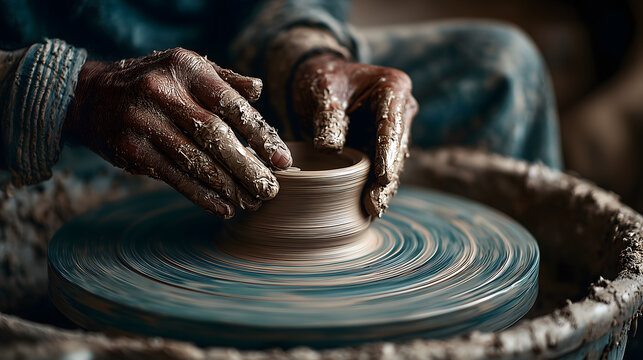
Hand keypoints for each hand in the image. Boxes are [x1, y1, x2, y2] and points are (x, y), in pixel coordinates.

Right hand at [64, 48, 291, 218]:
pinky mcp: (132, 151)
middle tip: (271, 191)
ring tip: (253, 203)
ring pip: (196, 162)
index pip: (231, 105)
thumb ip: (225, 80)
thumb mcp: (187, 68)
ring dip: (229, 188)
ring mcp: (144, 123)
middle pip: (215, 137)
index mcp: (185, 68)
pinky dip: (202, 197)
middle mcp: (163, 93)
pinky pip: (175, 178)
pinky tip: (225, 208)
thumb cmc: (154, 81)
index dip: (260, 134)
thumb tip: (259, 91)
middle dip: (248, 168)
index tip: (282, 160)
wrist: (91, 96)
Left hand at [292, 53, 417, 216]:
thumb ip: (328, 117)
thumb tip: (330, 149)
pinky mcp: (382, 147)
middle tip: (374, 204)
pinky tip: (368, 208)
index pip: (391, 123)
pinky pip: (381, 169)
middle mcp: (401, 110)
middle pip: (396, 149)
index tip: (382, 176)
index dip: (387, 151)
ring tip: (372, 210)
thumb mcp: (322, 90)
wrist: (321, 81)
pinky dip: (374, 187)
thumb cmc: (323, 79)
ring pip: (392, 164)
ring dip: (382, 189)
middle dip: (387, 179)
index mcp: (392, 87)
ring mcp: (394, 130)